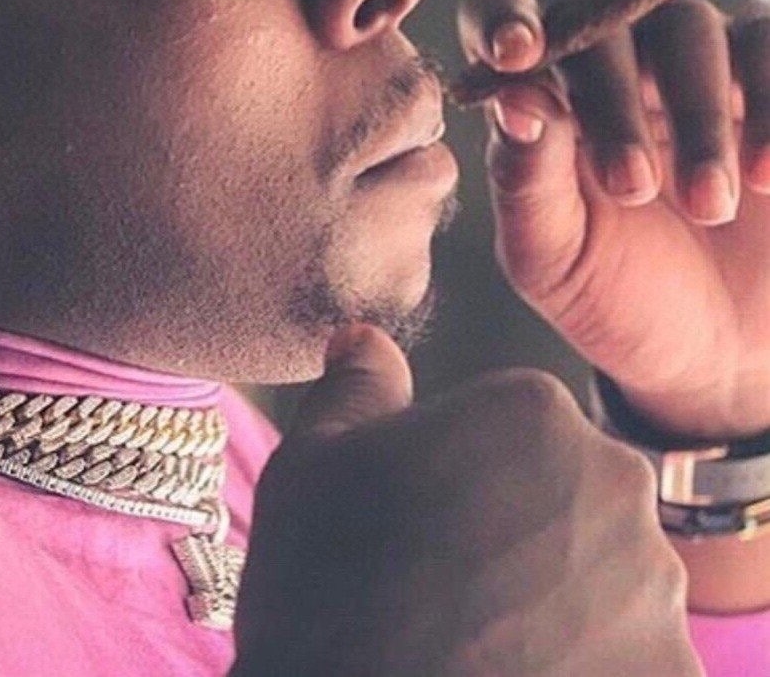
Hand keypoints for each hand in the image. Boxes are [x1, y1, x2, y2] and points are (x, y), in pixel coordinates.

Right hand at [232, 326, 700, 676]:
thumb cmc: (326, 591)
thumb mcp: (311, 463)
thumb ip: (356, 387)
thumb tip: (364, 341)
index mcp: (533, 411)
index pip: (516, 431)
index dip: (462, 480)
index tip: (425, 527)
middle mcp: (614, 483)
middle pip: (571, 498)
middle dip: (525, 533)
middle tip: (453, 588)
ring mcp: (652, 587)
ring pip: (607, 579)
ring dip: (563, 603)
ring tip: (483, 643)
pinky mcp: (672, 675)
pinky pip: (631, 657)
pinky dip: (587, 667)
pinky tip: (519, 676)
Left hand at [457, 0, 769, 437]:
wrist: (725, 352)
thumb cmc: (621, 298)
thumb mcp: (556, 256)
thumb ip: (525, 178)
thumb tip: (511, 99)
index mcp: (540, 94)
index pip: (503, 18)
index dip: (503, 18)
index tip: (514, 55)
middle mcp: (614, 60)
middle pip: (606, 23)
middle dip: (614, 104)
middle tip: (634, 189)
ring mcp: (697, 61)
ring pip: (691, 27)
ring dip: (698, 116)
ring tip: (712, 206)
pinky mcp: (767, 76)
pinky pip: (769, 43)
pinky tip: (768, 177)